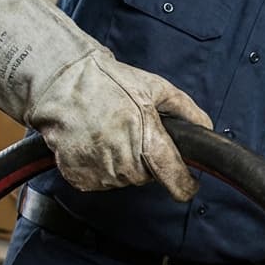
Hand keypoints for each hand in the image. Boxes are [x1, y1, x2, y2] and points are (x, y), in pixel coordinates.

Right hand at [29, 50, 211, 200]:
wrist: (58, 80)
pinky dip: (100, 167)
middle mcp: (124, 159)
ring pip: (124, 180)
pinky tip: (94, 143)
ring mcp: (100, 169)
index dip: (186, 185)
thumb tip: (206, 128)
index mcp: (147, 139)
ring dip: (122, 164)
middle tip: (131, 133)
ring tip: (109, 133)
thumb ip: (186, 109)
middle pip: (148, 177)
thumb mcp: (154, 87)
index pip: (175, 178)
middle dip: (146, 160)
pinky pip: (100, 181)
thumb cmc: (107, 81)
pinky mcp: (79, 175)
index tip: (189, 184)